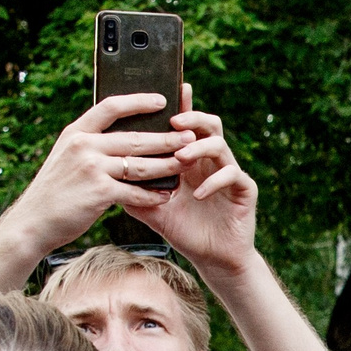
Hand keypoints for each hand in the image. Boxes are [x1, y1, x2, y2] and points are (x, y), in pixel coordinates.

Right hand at [6, 95, 189, 255]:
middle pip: (135, 138)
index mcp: (76, 132)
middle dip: (166, 138)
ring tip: (185, 163)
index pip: (111, 107)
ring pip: (140, 165)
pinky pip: (134, 193)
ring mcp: (91, 168)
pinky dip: (152, 196)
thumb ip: (90, 145)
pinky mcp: (99, 193)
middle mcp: (83, 145)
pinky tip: (166, 195)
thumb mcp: (66, 157)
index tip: (162, 100)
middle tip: (189, 137)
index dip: (139, 101)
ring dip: (167, 165)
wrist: (33, 221)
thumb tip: (122, 139)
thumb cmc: (54, 191)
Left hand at [123, 87, 257, 278]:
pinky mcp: (244, 190)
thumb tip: (105, 173)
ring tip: (180, 159)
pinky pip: (232, 175)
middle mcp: (212, 161)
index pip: (186, 126)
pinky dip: (213, 181)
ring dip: (198, 148)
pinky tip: (197, 193)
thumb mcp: (153, 209)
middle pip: (208, 125)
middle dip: (191, 119)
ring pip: (220, 145)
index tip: (168, 92)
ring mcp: (230, 173)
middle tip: (173, 122)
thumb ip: (134, 189)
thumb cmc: (184, 231)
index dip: (181, 107)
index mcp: (192, 160)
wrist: (212, 259)